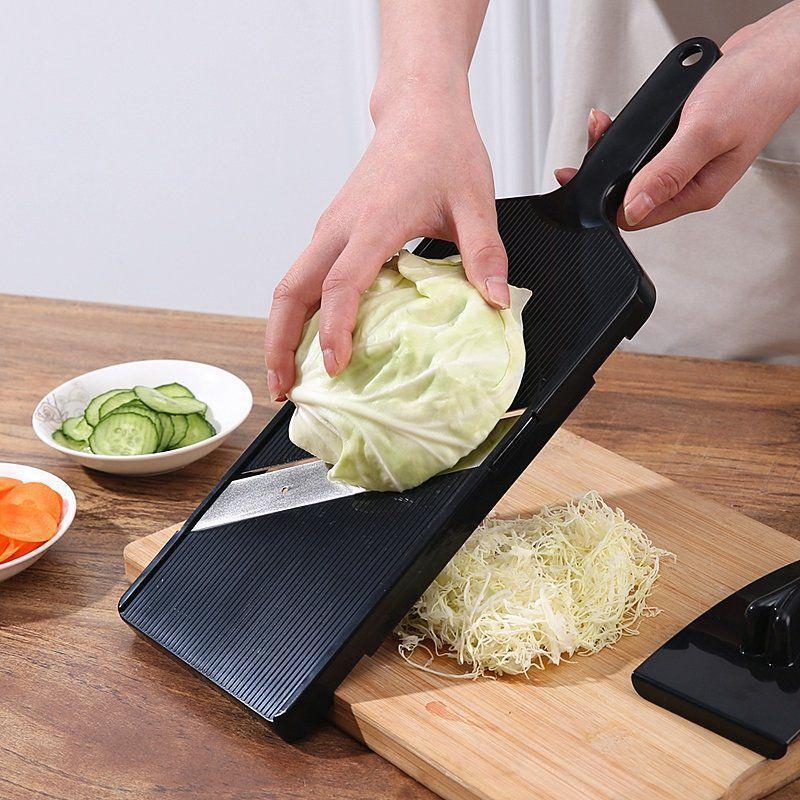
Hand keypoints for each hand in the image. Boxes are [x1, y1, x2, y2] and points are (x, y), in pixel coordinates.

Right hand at [265, 82, 505, 400]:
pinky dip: (297, 313)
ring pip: (288, 285)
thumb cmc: (444, 149)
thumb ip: (485, 255)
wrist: (420, 111)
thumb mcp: (475, 202)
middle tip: (284, 390)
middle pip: (289, 291)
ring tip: (288, 375)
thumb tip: (496, 303)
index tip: (335, 369)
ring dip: (281, 331)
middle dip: (279, 343)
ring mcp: (330, 228)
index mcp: (373, 222)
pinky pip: (303, 276)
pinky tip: (311, 339)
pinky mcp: (332, 230)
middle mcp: (339, 227)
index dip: (335, 329)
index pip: (341, 284)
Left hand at [555, 2, 799, 229]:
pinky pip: (644, 145)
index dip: (607, 202)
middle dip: (605, 172)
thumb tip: (633, 208)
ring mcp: (685, 160)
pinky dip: (628, 132)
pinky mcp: (681, 138)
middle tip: (592, 144)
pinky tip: (620, 119)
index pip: (637, 216)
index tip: (586, 178)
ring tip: (602, 127)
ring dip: (613, 149)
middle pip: (631, 194)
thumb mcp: (704, 133)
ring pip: (634, 169)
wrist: (777, 50)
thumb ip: (666, 173)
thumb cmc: (756, 88)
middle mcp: (689, 181)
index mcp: (697, 192)